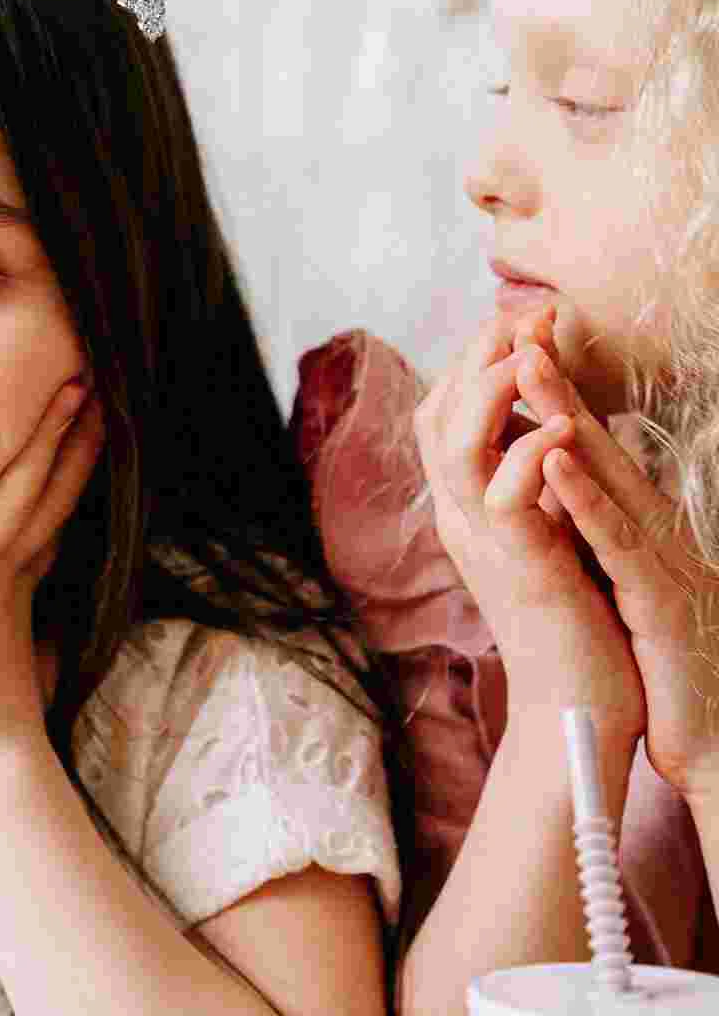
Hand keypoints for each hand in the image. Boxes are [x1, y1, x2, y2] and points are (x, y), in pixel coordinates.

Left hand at [0, 375, 104, 787]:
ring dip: (38, 435)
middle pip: (47, 484)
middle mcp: (5, 565)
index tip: (99, 419)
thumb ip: (10, 601)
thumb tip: (29, 579)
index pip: (53, 503)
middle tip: (97, 382)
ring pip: (12, 487)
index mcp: (17, 577)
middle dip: (73, 432)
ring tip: (68, 386)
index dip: (76, 460)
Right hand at [414, 309, 645, 744]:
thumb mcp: (547, 532)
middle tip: (518, 313)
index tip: (516, 317)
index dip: (474, 359)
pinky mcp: (519, 567)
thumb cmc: (575, 617)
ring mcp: (482, 541)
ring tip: (525, 353)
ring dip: (490, 391)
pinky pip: (508, 499)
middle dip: (477, 355)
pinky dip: (530, 453)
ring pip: (456, 447)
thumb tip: (542, 422)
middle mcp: (460, 516)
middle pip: (437, 415)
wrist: (578, 702)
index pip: (446, 412)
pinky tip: (561, 426)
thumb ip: (533, 482)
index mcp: (467, 504)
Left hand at [518, 353, 718, 804]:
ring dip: (565, 417)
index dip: (548, 396)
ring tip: (528, 364)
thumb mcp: (621, 583)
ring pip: (605, 475)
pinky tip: (554, 461)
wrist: (710, 736)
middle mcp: (646, 530)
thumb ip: (594, 533)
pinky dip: (584, 498)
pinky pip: (616, 541)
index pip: (580, 447)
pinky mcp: (659, 600)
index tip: (511, 341)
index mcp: (629, 527)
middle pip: (592, 441)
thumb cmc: (664, 661)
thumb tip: (557, 488)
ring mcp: (656, 560)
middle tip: (521, 322)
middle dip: (554, 381)